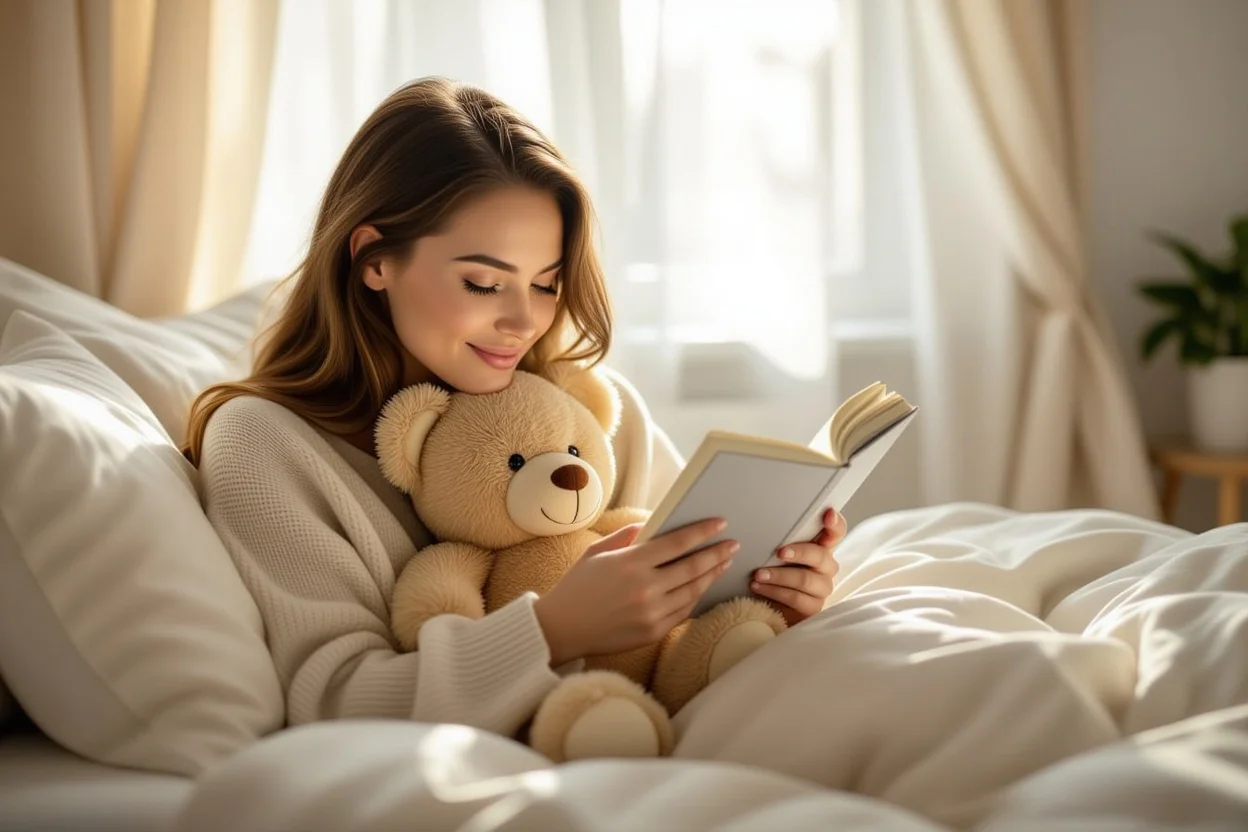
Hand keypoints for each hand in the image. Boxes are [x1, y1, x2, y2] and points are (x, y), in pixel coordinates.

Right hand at [534, 517, 737, 665]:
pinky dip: (696, 596)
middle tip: (733, 544)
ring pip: (693, 591)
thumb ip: (627, 537)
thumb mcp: (597, 552)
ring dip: (711, 575)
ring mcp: (651, 613)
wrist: (561, 629)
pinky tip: (702, 585)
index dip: (703, 532)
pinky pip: (684, 611)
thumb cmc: (577, 586)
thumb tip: (653, 525)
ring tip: (723, 563)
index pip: (677, 543)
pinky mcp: (652, 632)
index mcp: (630, 563)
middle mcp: (644, 588)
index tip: (721, 523)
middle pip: (692, 567)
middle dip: (717, 553)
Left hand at [751, 508, 845, 626]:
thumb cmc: (771, 571)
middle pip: (820, 556)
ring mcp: (821, 588)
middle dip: (799, 552)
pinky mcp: (813, 608)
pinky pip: (796, 599)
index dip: (836, 523)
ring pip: (806, 579)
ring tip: (758, 574)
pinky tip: (759, 587)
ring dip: (779, 576)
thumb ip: (778, 539)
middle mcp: (826, 567)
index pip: (836, 532)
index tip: (828, 514)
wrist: (765, 604)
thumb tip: (756, 529)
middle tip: (780, 552)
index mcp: (820, 547)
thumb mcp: (773, 553)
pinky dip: (775, 592)